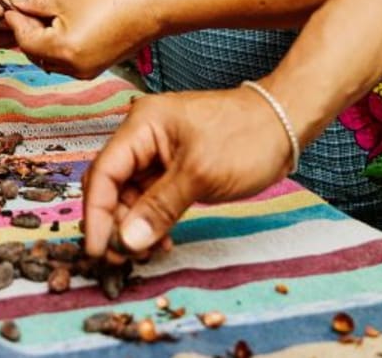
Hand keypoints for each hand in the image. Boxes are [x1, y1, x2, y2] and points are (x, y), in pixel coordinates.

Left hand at [3, 0, 156, 78]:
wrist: (150, 8)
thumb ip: (37, 3)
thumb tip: (16, 3)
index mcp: (63, 50)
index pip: (25, 40)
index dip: (16, 21)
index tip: (11, 5)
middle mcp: (72, 68)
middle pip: (35, 52)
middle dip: (27, 31)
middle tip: (24, 8)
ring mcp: (84, 71)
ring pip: (49, 58)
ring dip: (41, 39)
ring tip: (43, 14)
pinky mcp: (94, 67)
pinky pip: (66, 60)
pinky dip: (58, 45)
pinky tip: (60, 24)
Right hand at [82, 87, 290, 263]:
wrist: (285, 123)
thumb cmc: (246, 137)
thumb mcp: (200, 175)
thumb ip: (159, 208)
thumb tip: (127, 240)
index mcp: (142, 125)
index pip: (104, 171)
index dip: (96, 213)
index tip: (96, 249)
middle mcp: (144, 135)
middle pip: (112, 183)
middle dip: (113, 222)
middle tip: (119, 259)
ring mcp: (159, 151)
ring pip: (131, 194)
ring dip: (134, 225)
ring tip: (144, 253)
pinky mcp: (174, 166)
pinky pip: (151, 196)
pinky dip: (152, 219)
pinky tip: (161, 240)